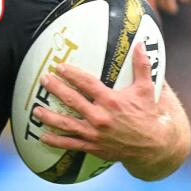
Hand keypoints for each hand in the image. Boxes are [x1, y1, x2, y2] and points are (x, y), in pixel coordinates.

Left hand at [32, 43, 174, 167]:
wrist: (154, 145)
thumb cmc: (149, 114)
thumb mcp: (147, 89)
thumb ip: (142, 66)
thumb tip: (141, 43)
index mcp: (111, 100)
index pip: (86, 83)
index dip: (71, 74)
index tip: (59, 67)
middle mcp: (100, 117)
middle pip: (71, 100)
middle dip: (55, 89)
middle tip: (44, 80)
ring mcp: (95, 134)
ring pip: (66, 124)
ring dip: (49, 116)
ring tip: (35, 110)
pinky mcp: (94, 147)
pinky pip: (71, 144)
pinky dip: (56, 141)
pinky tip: (42, 136)